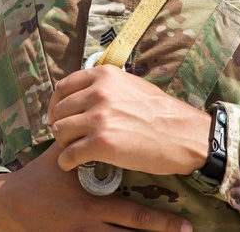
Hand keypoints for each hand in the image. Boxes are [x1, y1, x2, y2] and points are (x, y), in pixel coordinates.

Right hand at [0, 141, 189, 231]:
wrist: (13, 205)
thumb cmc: (40, 177)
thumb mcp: (60, 156)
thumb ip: (83, 142)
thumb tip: (101, 117)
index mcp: (92, 196)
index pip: (130, 206)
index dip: (158, 213)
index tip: (185, 213)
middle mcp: (91, 218)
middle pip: (132, 225)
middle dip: (161, 228)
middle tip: (187, 229)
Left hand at [47, 66, 211, 175]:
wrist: (183, 135)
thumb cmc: (161, 112)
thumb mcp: (130, 84)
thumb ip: (106, 85)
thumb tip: (84, 93)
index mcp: (104, 75)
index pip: (63, 87)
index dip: (56, 104)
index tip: (58, 115)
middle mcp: (98, 92)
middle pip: (59, 110)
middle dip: (60, 125)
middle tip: (66, 137)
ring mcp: (98, 118)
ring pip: (60, 131)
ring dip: (63, 143)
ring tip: (71, 150)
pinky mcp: (101, 144)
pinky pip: (69, 154)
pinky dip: (66, 161)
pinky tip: (70, 165)